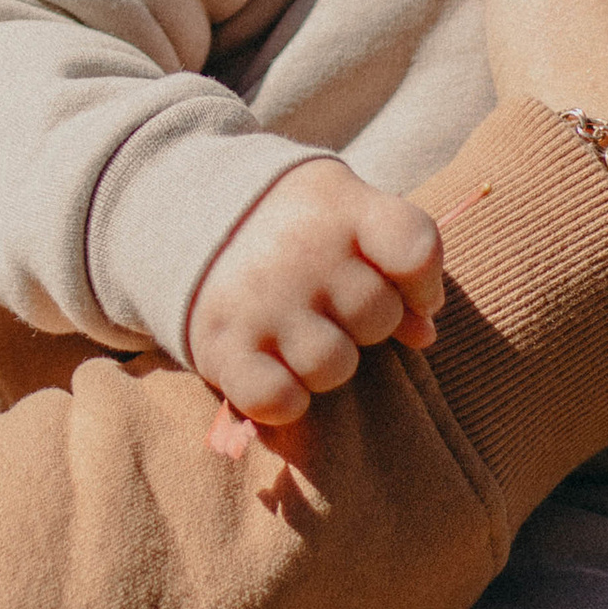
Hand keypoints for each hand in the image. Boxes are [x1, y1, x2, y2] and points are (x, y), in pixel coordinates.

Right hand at [188, 160, 440, 445]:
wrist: (182, 212)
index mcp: (340, 207)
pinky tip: (274, 369)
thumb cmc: (293, 225)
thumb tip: (425, 334)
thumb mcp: (347, 215)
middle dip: (365, 322)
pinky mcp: (222, 346)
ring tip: (300, 335)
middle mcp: (300, 251)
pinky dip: (285, 399)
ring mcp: (260, 300)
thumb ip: (397, 262)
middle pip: (379, 317)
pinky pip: (279, 401)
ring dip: (326, 363)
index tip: (401, 285)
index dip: (422, 282)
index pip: (415, 248)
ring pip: (335, 367)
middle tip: (329, 304)